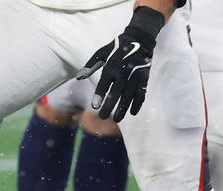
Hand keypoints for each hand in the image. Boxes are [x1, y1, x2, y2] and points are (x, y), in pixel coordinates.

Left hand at [75, 6, 165, 121]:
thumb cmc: (117, 48)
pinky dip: (138, 103)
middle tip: (103, 117)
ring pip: (128, 95)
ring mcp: (134, 76)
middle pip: (116, 92)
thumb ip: (91, 65)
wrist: (139, 39)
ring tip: (117, 119)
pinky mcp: (143, 78)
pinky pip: (141, 92)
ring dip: (123, 108)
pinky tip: (133, 112)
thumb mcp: (101, 53)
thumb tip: (79, 78)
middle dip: (110, 105)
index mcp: (111, 67)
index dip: (99, 95)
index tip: (95, 106)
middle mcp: (123, 72)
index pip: (104, 83)